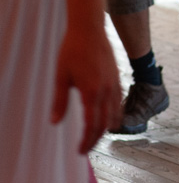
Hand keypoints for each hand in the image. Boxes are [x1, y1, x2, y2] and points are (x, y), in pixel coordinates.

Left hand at [52, 23, 120, 153]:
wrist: (89, 30)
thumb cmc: (72, 51)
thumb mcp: (60, 77)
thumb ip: (59, 101)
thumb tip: (55, 122)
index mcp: (91, 92)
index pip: (91, 125)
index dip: (86, 141)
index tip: (80, 151)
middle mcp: (106, 91)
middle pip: (105, 123)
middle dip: (96, 138)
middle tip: (86, 148)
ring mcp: (114, 84)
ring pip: (115, 113)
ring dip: (107, 128)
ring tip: (97, 136)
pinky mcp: (117, 78)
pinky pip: (119, 102)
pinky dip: (115, 114)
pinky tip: (109, 117)